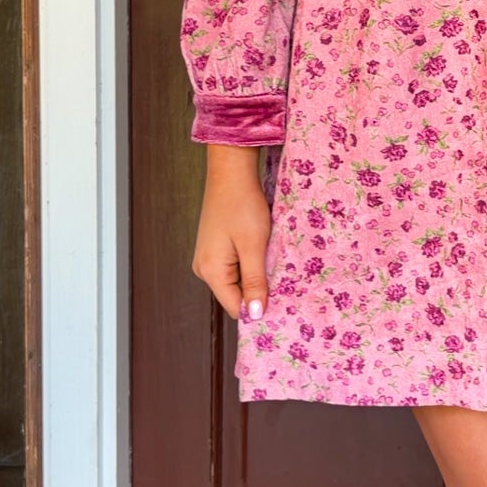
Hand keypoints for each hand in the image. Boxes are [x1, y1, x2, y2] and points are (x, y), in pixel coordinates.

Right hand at [191, 144, 271, 320]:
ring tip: (272, 258)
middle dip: (259, 290)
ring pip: (238, 280)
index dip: (259, 308)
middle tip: (282, 277)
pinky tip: (263, 250)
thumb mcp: (253, 245)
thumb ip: (254, 281)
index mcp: (210, 272)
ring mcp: (208, 258)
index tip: (283, 304)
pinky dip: (251, 262)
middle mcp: (204, 269)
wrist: (231, 172)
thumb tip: (255, 314)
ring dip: (257, 274)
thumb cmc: (242, 205)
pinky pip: (236, 266)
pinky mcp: (216, 248)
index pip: (236, 308)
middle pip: (236, 295)